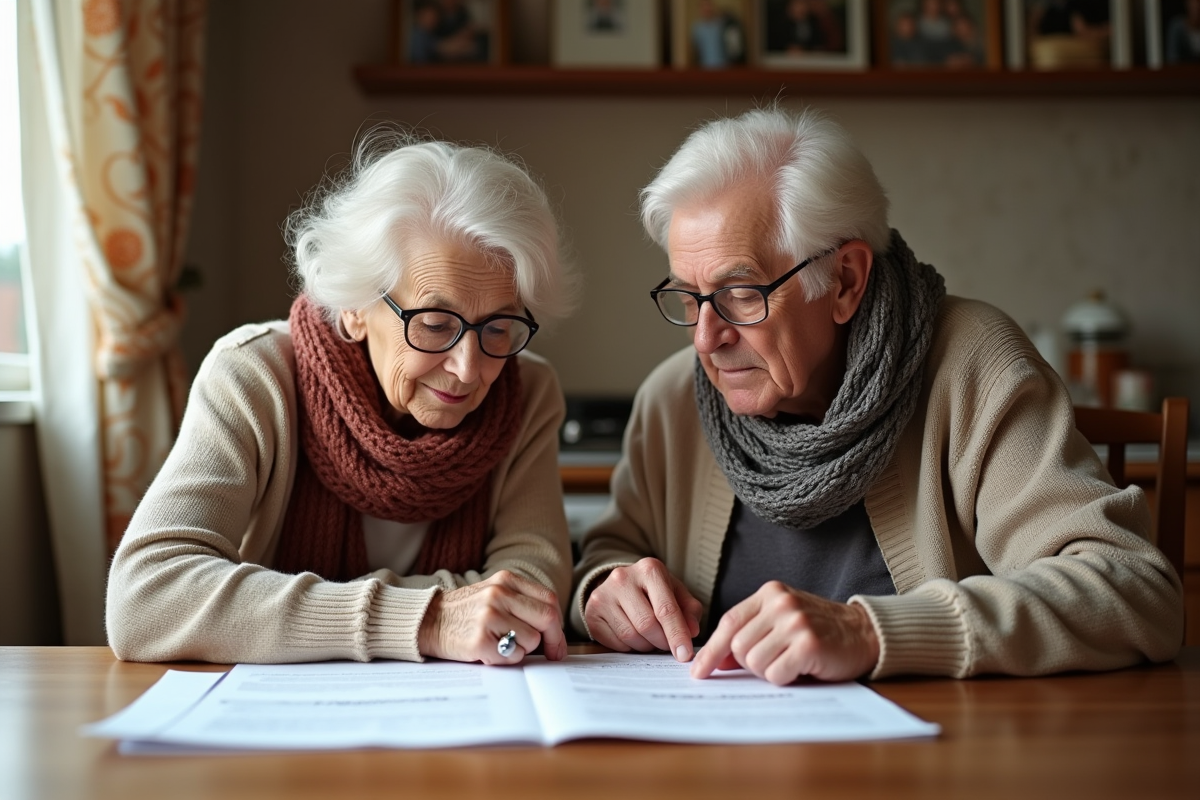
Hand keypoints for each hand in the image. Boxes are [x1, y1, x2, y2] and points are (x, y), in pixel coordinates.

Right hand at [418, 570, 566, 664]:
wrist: (426, 621)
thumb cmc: (466, 612)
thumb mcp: (494, 594)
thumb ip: (522, 603)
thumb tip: (555, 633)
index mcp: (506, 580)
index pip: (549, 600)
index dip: (558, 624)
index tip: (557, 641)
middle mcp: (498, 594)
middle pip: (547, 619)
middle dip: (553, 640)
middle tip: (551, 654)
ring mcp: (488, 616)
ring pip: (532, 641)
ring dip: (522, 650)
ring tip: (500, 644)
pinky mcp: (479, 640)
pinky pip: (513, 657)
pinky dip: (507, 660)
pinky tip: (490, 652)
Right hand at [584, 557, 702, 661]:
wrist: (622, 586)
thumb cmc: (655, 592)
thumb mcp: (676, 594)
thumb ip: (689, 610)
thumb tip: (691, 631)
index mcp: (649, 569)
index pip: (666, 609)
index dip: (677, 635)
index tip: (685, 655)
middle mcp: (623, 578)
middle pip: (646, 624)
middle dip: (661, 642)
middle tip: (667, 646)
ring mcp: (603, 594)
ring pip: (629, 635)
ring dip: (645, 645)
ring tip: (650, 639)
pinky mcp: (591, 612)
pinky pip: (614, 642)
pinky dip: (629, 647)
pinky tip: (634, 638)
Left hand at [691, 581, 879, 684]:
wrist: (863, 633)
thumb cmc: (818, 631)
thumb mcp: (780, 624)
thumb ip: (750, 635)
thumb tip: (715, 661)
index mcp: (769, 593)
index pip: (729, 623)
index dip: (711, 649)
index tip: (698, 671)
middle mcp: (781, 603)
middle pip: (738, 646)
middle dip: (749, 664)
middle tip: (773, 662)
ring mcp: (796, 622)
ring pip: (754, 662)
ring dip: (768, 672)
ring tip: (789, 663)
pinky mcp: (809, 644)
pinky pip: (776, 674)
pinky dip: (784, 678)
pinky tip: (801, 668)